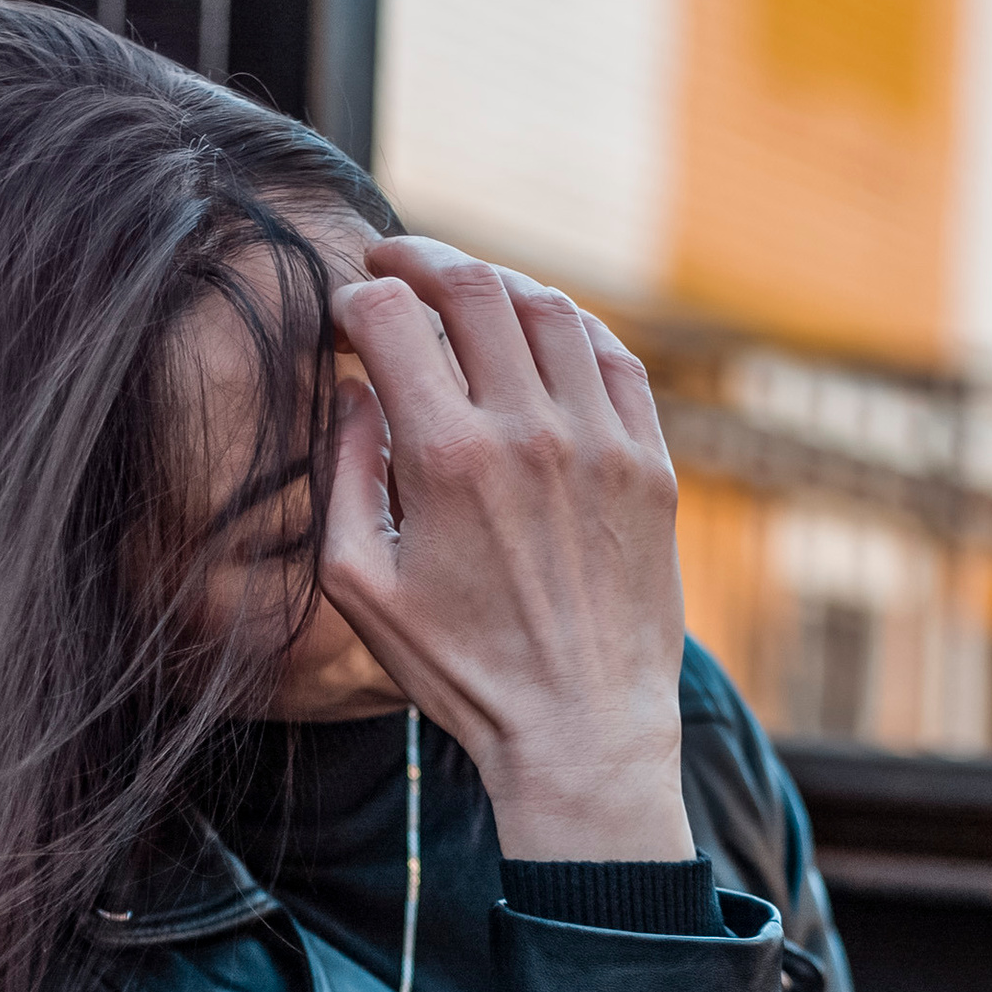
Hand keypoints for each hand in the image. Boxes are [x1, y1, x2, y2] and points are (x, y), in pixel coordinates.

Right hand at [321, 238, 691, 862]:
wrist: (580, 731)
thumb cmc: (461, 668)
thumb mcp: (359, 586)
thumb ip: (341, 474)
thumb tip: (354, 392)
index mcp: (447, 458)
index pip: (389, 319)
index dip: (354, 300)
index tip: (345, 318)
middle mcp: (530, 433)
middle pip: (474, 287)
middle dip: (421, 260)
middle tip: (393, 266)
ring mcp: (602, 443)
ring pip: (550, 308)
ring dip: (497, 284)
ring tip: (465, 296)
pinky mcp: (650, 465)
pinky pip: (615, 357)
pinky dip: (570, 326)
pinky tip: (541, 333)